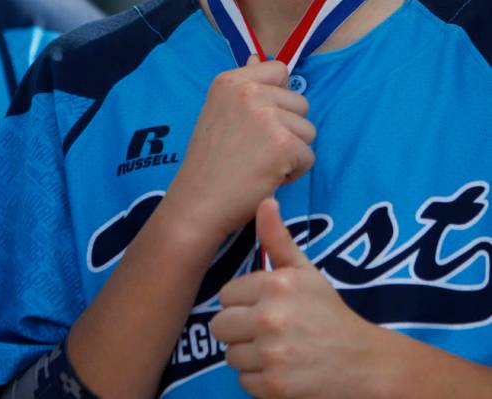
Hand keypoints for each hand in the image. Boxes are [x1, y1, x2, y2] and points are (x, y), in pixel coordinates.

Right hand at [165, 57, 315, 242]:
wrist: (199, 202)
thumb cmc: (209, 161)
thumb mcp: (219, 111)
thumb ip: (245, 87)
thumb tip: (258, 57)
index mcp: (231, 80)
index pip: (280, 70)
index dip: (278, 97)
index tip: (259, 120)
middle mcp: (249, 92)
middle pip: (300, 102)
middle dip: (287, 128)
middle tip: (256, 149)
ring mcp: (267, 116)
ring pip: (308, 130)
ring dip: (292, 151)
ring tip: (261, 163)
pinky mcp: (283, 144)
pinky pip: (309, 156)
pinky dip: (293, 172)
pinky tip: (267, 177)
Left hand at [210, 198, 379, 397]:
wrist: (362, 361)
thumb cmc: (328, 312)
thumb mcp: (305, 271)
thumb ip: (278, 239)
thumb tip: (264, 200)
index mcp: (276, 284)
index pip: (226, 295)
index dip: (243, 303)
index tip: (266, 307)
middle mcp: (270, 316)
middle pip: (220, 326)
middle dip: (240, 330)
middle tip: (267, 330)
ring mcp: (272, 353)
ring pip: (230, 355)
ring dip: (249, 356)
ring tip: (277, 350)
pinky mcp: (274, 386)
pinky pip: (243, 382)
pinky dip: (259, 380)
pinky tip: (282, 370)